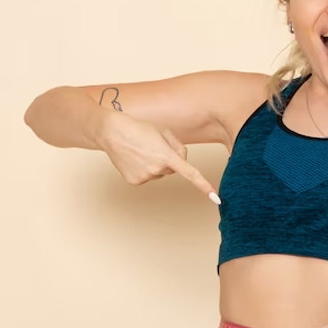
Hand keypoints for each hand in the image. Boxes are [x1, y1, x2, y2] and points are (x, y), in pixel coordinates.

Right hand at [97, 113, 218, 202]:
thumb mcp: (164, 133)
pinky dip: (143, 170)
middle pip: (172, 169)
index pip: (190, 174)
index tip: (216, 198)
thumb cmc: (139, 129)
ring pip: (159, 174)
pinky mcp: (135, 182)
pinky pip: (148, 178)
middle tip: (152, 147)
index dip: (204, 186)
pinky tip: (134, 159)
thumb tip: (182, 163)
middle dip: (167, 159)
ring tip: (141, 151)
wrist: (111, 132)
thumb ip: (179, 148)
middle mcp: (157, 169)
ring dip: (154, 164)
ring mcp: (145, 177)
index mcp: (167, 156)